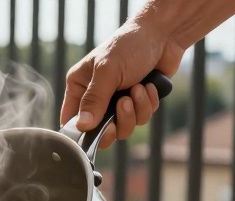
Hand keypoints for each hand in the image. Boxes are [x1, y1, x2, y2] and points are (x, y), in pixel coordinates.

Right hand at [60, 21, 183, 148]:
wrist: (164, 35)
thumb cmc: (130, 46)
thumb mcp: (107, 71)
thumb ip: (94, 100)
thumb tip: (83, 126)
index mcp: (79, 86)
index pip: (71, 120)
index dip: (82, 131)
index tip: (98, 130)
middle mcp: (96, 97)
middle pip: (100, 131)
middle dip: (117, 121)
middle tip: (124, 103)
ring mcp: (117, 102)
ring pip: (124, 128)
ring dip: (136, 110)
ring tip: (139, 88)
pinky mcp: (137, 103)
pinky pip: (141, 119)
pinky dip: (148, 104)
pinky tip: (150, 86)